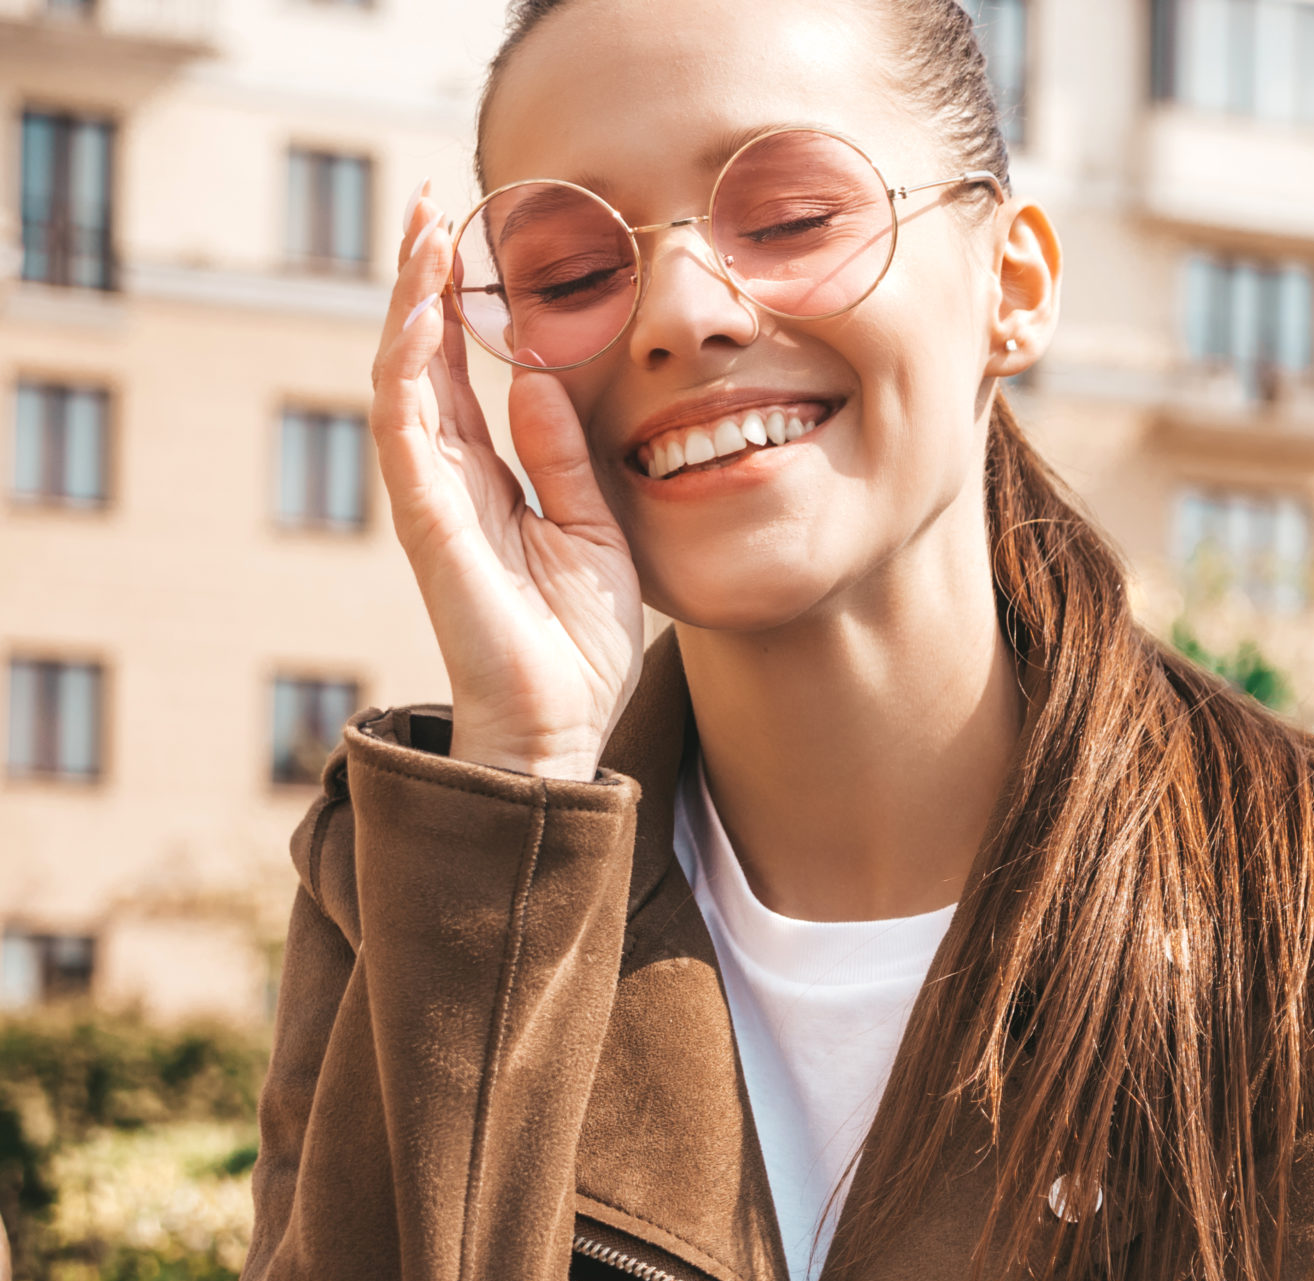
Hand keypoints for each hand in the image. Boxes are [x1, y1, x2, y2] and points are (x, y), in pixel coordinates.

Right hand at [370, 187, 645, 779]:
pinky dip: (408, 366)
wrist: (561, 721)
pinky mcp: (426, 520)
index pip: (459, 375)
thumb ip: (563, 455)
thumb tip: (534, 377)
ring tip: (421, 234)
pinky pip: (405, 428)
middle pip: (419, 360)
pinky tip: (421, 313)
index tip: (468, 240)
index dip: (458, 307)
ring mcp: (430, 497)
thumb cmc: (575, 639)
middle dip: (420, 282)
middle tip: (429, 206)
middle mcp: (447, 479)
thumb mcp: (592, 527)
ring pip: (401, 378)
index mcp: (488, 479)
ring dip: (407, 303)